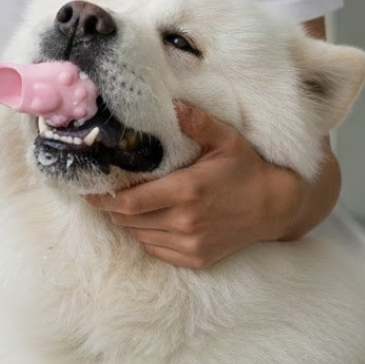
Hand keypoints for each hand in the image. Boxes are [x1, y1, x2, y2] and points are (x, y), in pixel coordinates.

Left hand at [85, 102, 306, 268]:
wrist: (274, 206)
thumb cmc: (246, 168)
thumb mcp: (226, 139)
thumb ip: (197, 122)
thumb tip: (172, 104)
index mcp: (187, 191)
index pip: (131, 202)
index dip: (105, 199)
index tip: (90, 191)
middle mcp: (186, 222)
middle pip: (130, 220)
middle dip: (112, 209)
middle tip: (102, 194)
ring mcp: (192, 244)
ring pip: (141, 236)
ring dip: (128, 222)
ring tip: (122, 206)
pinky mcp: (198, 259)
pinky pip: (158, 250)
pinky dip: (146, 237)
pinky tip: (147, 222)